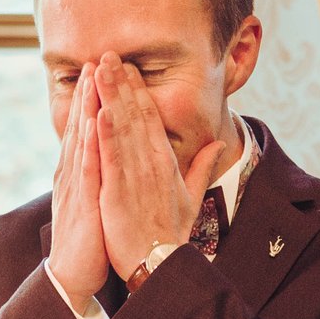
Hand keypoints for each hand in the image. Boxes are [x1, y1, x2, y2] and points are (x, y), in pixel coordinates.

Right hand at [48, 65, 108, 306]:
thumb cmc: (92, 244)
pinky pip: (88, 168)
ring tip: (93, 78)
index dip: (97, 100)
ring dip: (87, 107)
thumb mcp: (102, 205)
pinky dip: (91, 143)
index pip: (90, 130)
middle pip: (82, 126)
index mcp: (82, 174)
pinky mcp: (82, 204)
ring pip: (82, 139)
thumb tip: (120, 163)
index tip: (106, 72)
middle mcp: (74, 175)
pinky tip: (94, 121)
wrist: (72, 278)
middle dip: (90, 92)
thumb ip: (112, 180)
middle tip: (98, 59)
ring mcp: (76, 188)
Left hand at [92, 55, 224, 287]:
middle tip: (108, 54)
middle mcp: (152, 163)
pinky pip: (112, 159)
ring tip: (100, 70)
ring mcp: (136, 177)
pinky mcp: (119, 193)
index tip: (127, 66)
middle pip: (136, 115)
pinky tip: (99, 112)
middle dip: (121, 83)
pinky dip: (106, 135)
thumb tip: (219, 143)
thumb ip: (203, 167)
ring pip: (122, 129)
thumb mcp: (192, 197)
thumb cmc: (171, 234)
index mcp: (166, 162)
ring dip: (110, 97)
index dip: (138, 90)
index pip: (151, 118)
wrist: (160, 264)